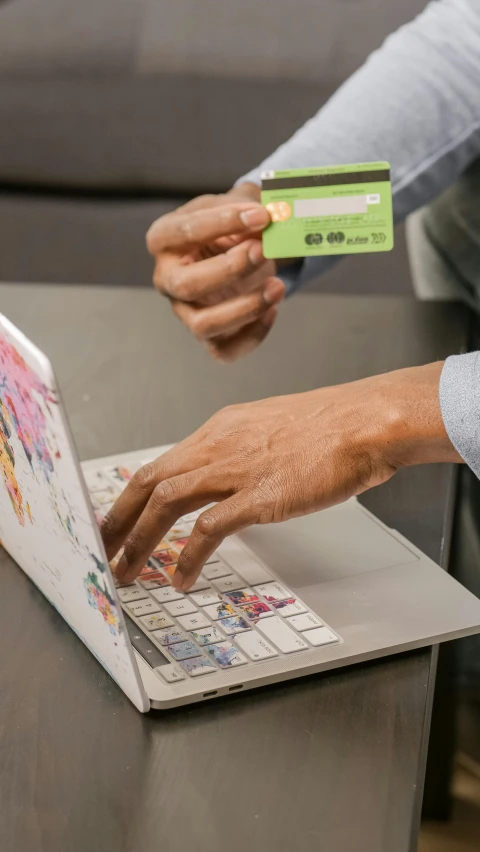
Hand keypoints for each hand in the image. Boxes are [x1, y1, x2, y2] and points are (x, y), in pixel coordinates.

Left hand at [102, 362, 459, 588]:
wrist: (367, 421)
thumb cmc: (333, 427)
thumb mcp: (273, 431)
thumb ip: (245, 452)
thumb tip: (229, 482)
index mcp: (221, 429)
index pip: (161, 463)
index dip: (131, 496)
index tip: (117, 519)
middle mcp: (218, 444)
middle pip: (149, 481)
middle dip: (118, 519)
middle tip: (101, 548)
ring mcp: (236, 468)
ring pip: (166, 503)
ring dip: (140, 541)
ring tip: (125, 571)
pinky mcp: (259, 494)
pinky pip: (208, 530)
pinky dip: (188, 556)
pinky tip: (182, 577)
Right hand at [146, 184, 286, 361]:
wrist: (237, 249)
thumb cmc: (228, 225)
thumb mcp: (234, 204)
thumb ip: (248, 207)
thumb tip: (270, 217)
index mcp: (164, 240)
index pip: (184, 232)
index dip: (223, 222)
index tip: (261, 216)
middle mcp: (167, 279)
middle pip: (186, 285)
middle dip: (229, 269)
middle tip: (262, 250)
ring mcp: (185, 312)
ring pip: (203, 325)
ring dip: (245, 307)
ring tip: (278, 286)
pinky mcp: (208, 337)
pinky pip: (224, 350)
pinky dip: (252, 335)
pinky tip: (273, 310)